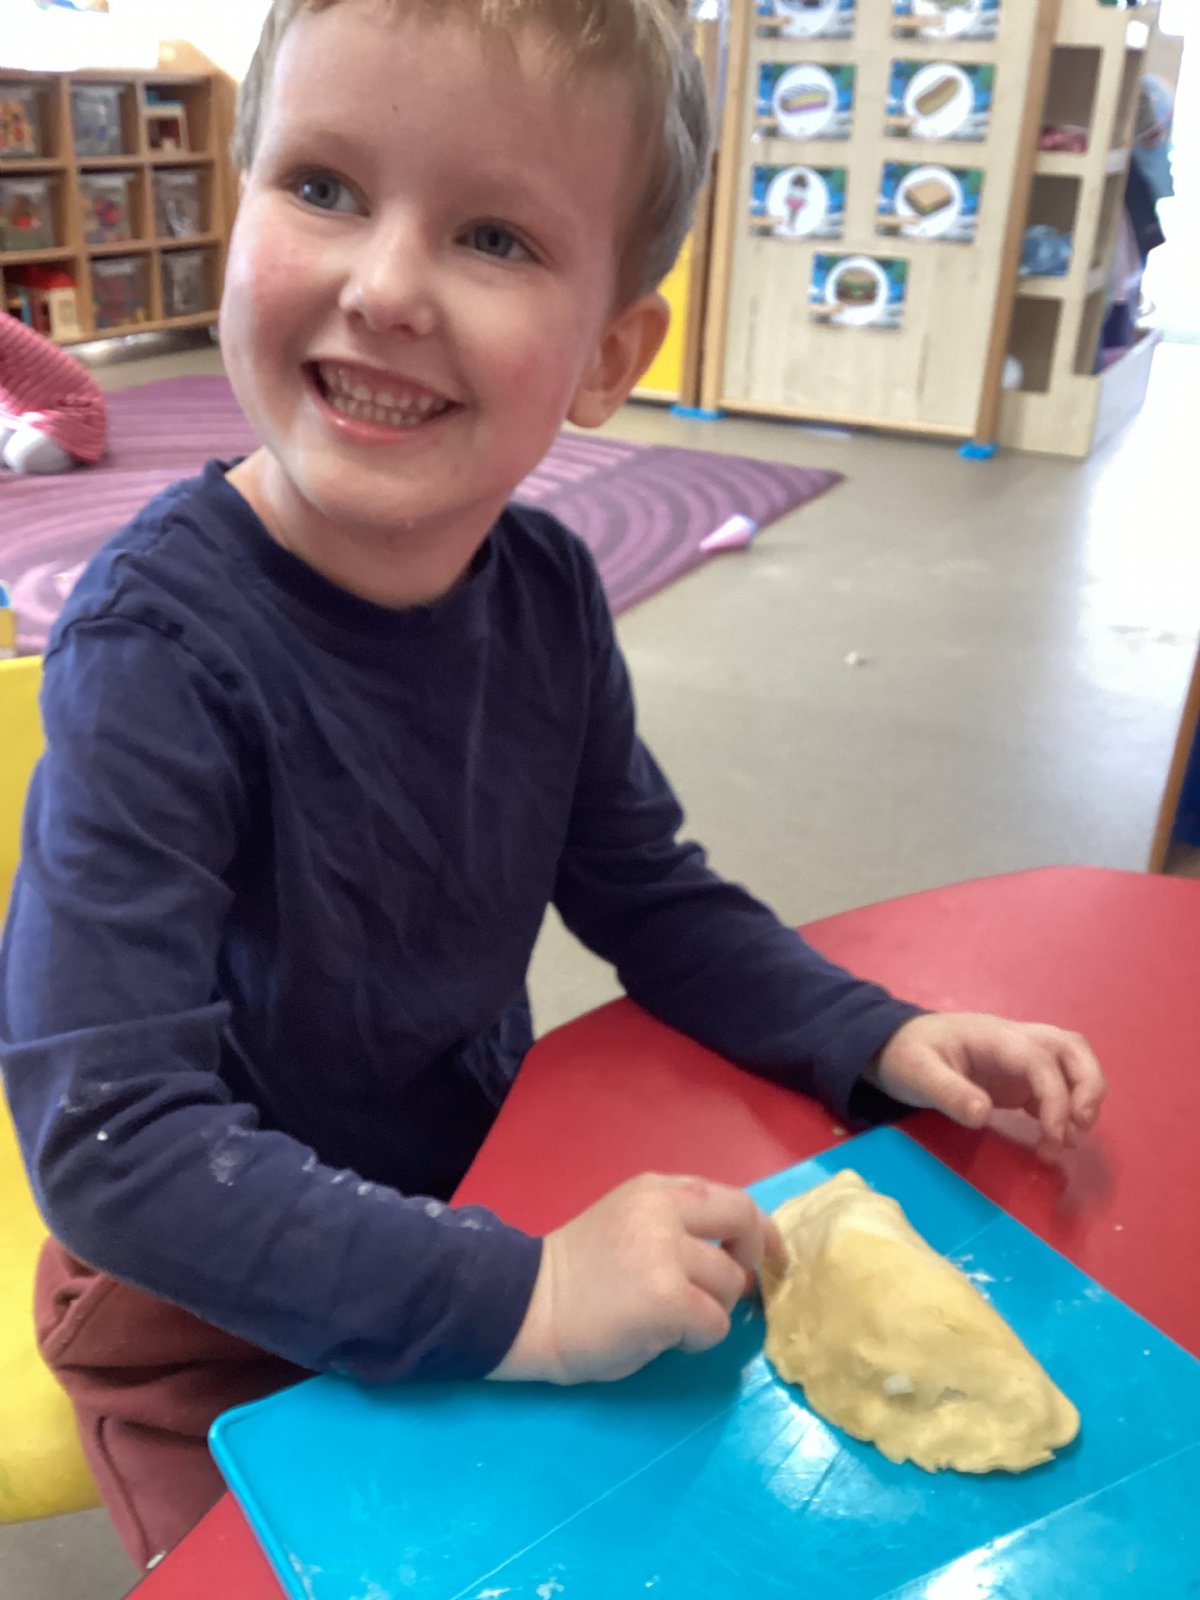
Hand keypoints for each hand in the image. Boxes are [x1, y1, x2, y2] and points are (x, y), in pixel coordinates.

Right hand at [489, 1174, 785, 1384]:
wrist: (527, 1307)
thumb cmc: (578, 1274)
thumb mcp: (629, 1223)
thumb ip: (677, 1224)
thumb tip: (737, 1253)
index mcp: (655, 1190)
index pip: (732, 1198)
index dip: (760, 1229)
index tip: (771, 1255)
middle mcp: (664, 1211)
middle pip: (743, 1224)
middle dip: (753, 1260)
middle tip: (736, 1290)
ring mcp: (666, 1254)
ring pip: (731, 1285)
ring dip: (712, 1310)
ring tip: (673, 1318)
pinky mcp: (667, 1300)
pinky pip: (714, 1323)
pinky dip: (697, 1338)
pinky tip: (664, 1337)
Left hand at [864, 1012, 1105, 1162]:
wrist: (893, 1045)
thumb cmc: (906, 1055)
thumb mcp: (917, 1074)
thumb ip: (948, 1092)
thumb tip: (982, 1114)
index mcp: (993, 1036)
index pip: (1040, 1058)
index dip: (1056, 1096)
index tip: (1053, 1135)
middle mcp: (1014, 1041)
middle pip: (1072, 1048)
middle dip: (1089, 1085)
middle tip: (1080, 1128)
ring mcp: (1018, 1058)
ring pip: (1071, 1063)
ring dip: (1083, 1097)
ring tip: (1069, 1140)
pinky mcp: (1017, 1078)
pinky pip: (1055, 1086)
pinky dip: (1064, 1110)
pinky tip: (1053, 1138)